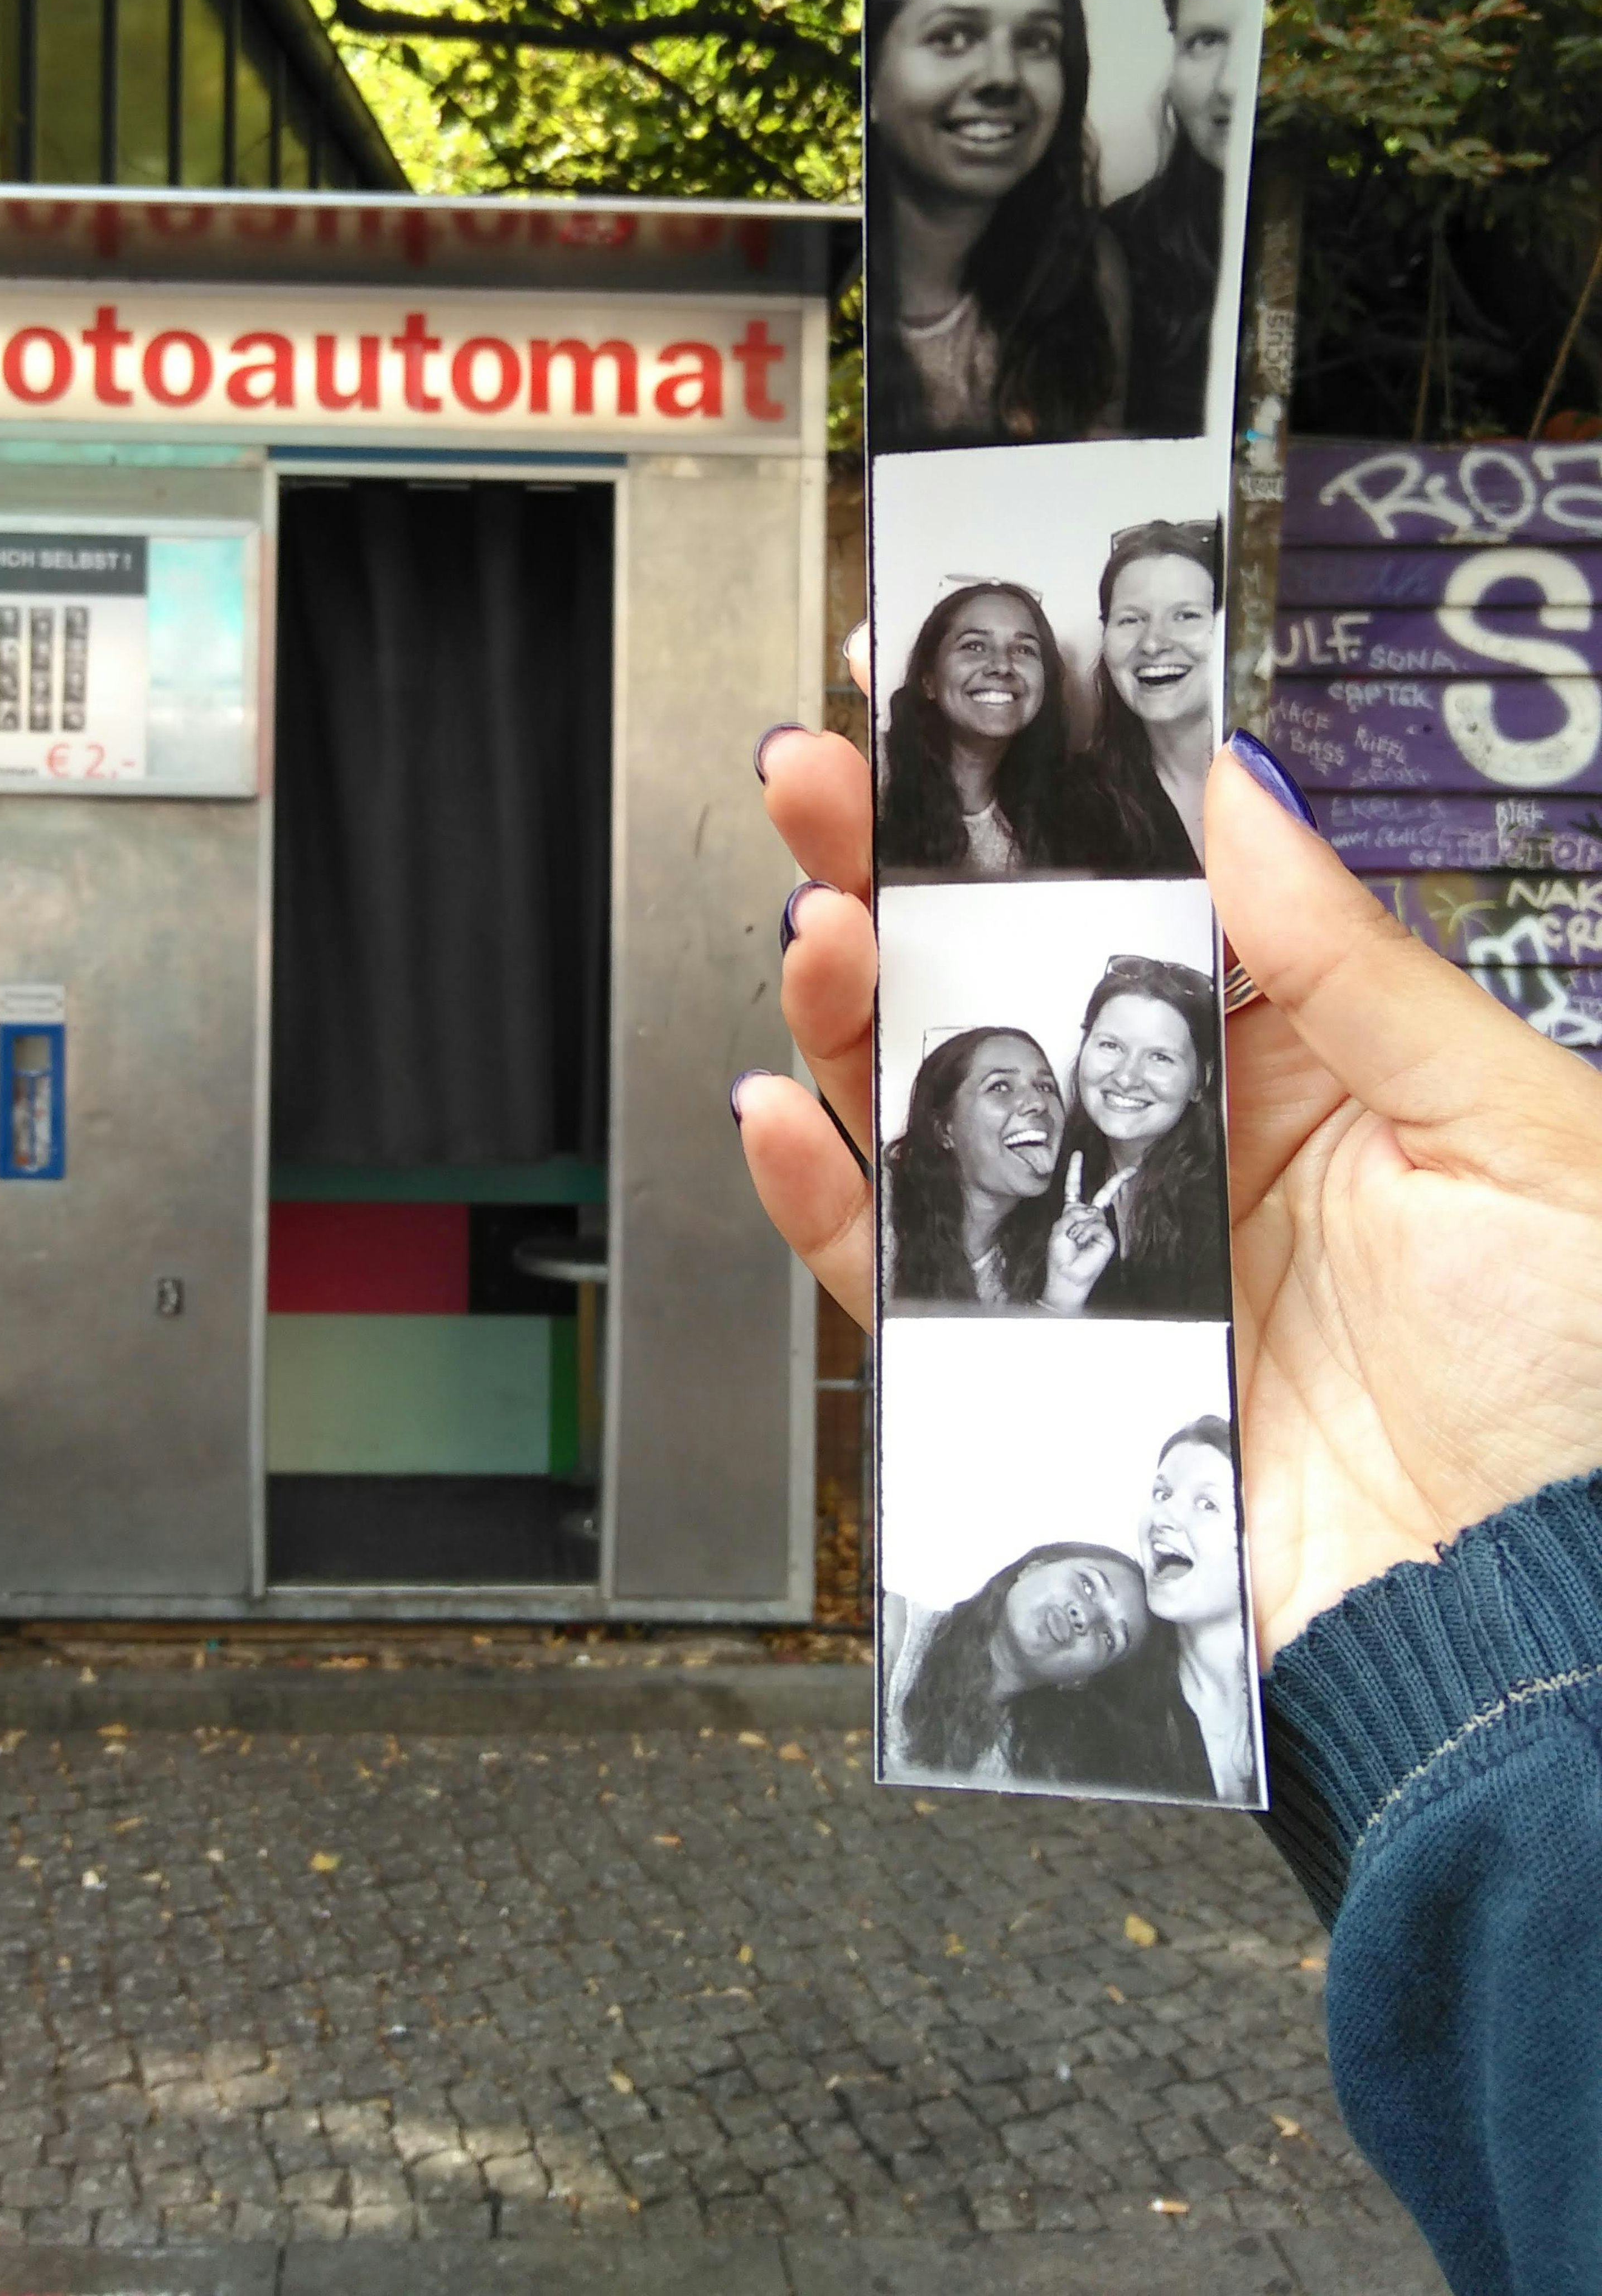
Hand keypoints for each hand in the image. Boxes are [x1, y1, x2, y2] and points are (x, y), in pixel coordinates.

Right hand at [739, 717, 1601, 1661]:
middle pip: (998, 982)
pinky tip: (789, 1118)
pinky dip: (828, 1203)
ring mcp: (1099, 1259)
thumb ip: (1355, 966)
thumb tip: (1240, 794)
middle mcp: (1178, 1146)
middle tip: (823, 775)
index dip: (1036, 799)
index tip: (958, 694)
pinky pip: (903, 1282)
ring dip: (850, 1012)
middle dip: (895, 871)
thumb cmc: (1579, 1393)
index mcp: (1294, 1062)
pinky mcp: (1043, 1379)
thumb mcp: (1513, 1133)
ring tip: (821, 929)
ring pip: (929, 1110)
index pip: (1130, 896)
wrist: (1541, 1618)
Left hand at [1040, 1152, 1124, 1312]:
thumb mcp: (1059, 1229)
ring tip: (1074, 1242)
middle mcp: (1089, 1217)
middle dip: (1118, 1180)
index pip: (1074, 1188)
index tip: (1078, 1154)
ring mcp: (1100, 1226)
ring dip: (1078, 1227)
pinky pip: (1096, 1226)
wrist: (1069, 1276)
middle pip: (1103, 1194)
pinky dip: (1086, 1234)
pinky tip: (1083, 1244)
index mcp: (1072, 1213)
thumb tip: (1093, 1210)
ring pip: (1091, 1214)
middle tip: (1133, 1168)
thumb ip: (1072, 1214)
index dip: (1075, 1171)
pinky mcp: (1107, 1236)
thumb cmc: (1060, 1255)